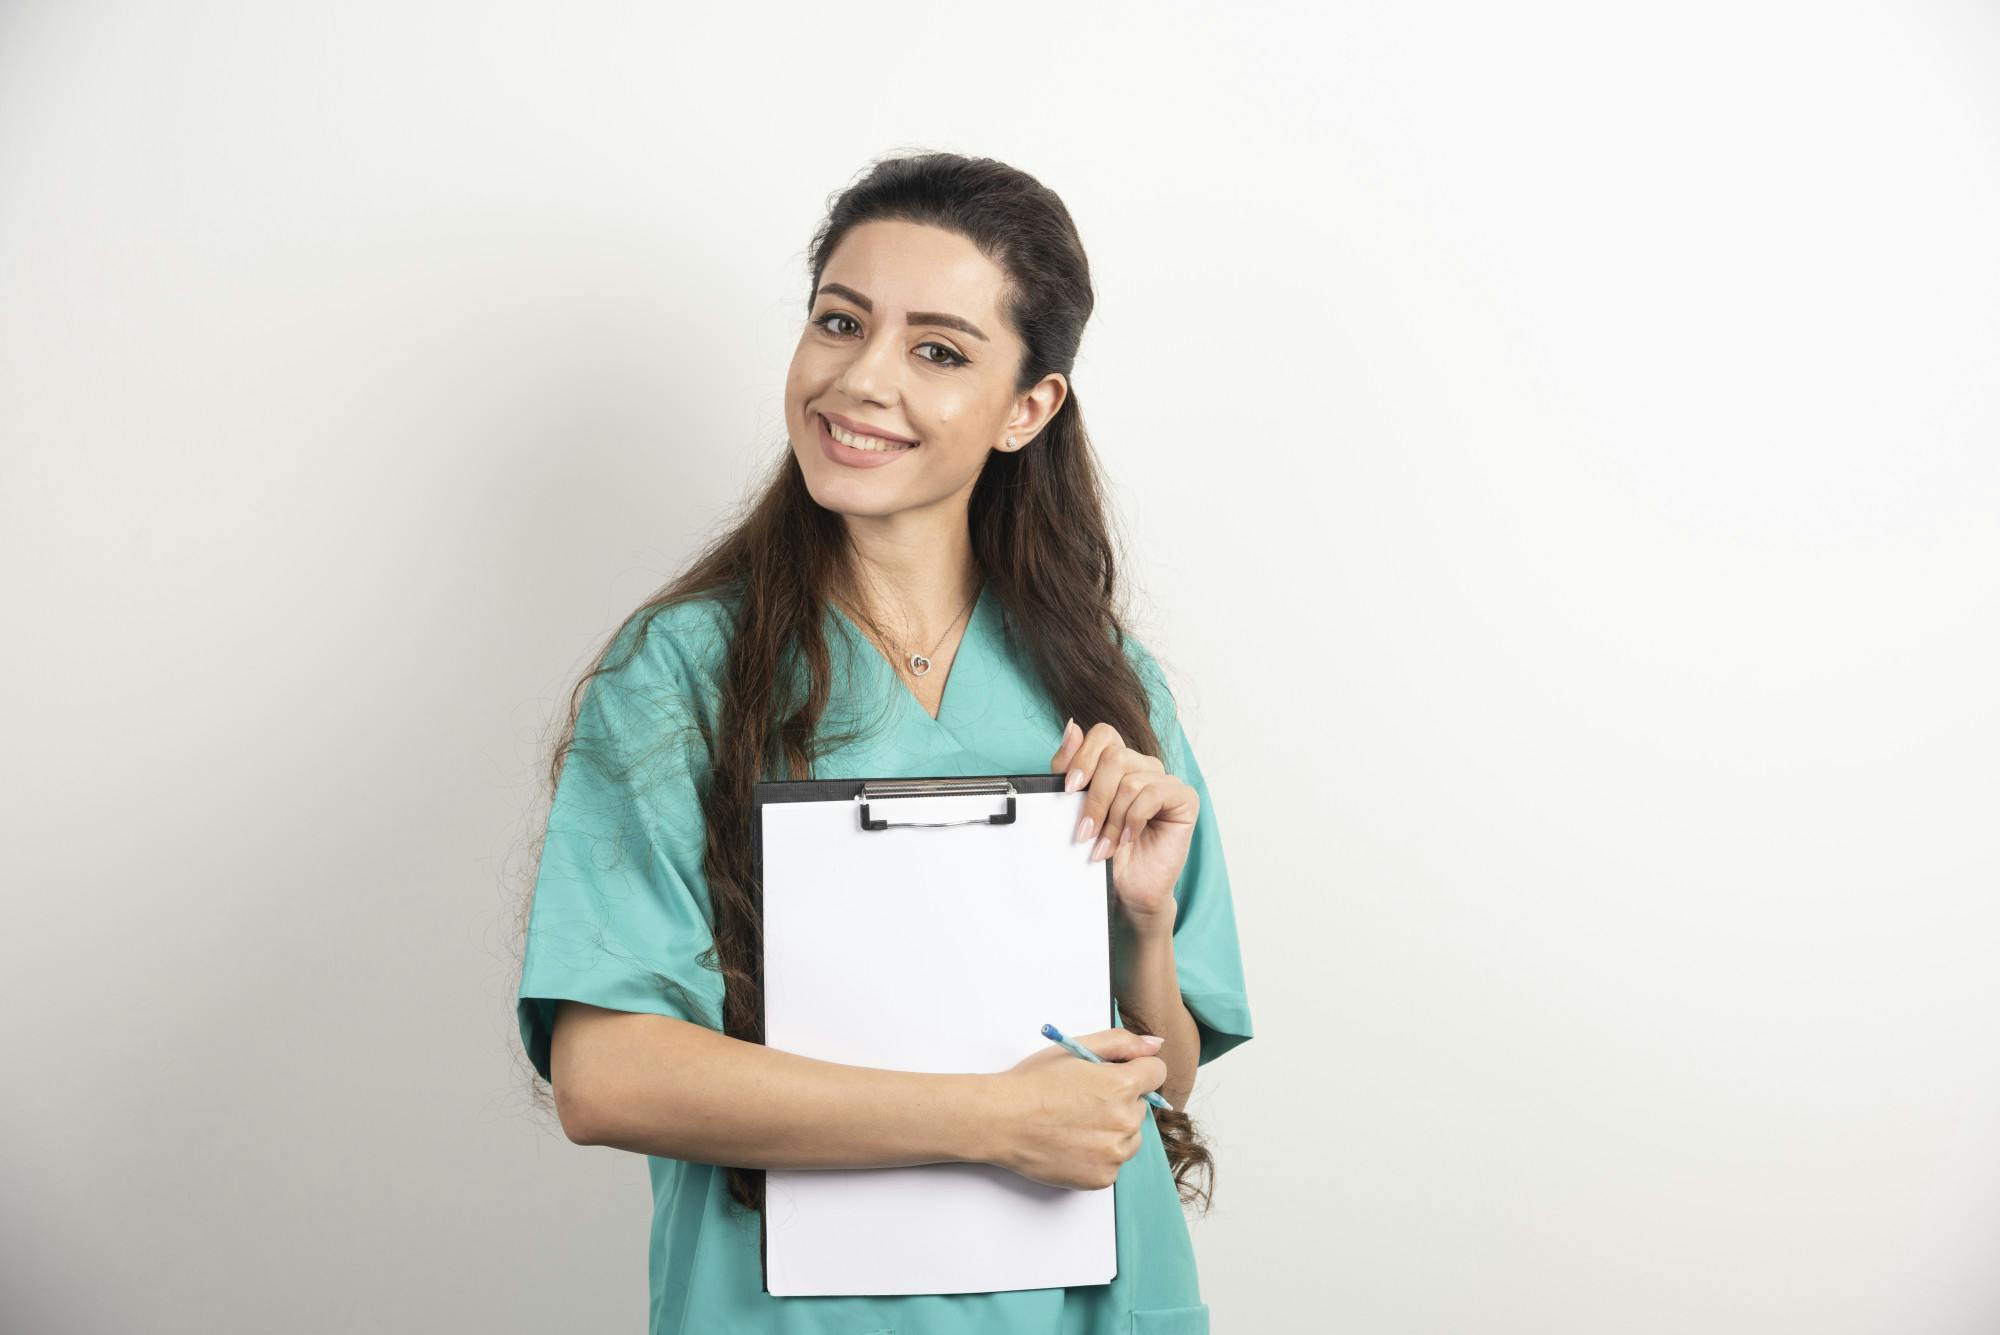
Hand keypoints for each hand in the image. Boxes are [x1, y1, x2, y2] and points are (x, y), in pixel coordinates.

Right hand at [986, 1027, 1168, 1189]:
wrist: (1001, 1121)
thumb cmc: (1033, 1084)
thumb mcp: (1075, 1049)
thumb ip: (1121, 1042)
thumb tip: (1155, 1045)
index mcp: (1123, 1085)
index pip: (1157, 1073)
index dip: (1133, 1070)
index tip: (1113, 1075)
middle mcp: (1126, 1122)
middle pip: (1141, 1107)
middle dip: (1120, 1101)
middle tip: (1083, 1100)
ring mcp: (1115, 1154)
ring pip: (1130, 1137)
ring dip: (1113, 1130)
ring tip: (1076, 1123)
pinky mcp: (1103, 1177)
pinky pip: (1113, 1162)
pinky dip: (1099, 1154)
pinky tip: (1072, 1143)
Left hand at [1051, 717, 1197, 930]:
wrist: (1125, 888)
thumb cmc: (1102, 849)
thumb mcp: (1074, 806)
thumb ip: (1070, 766)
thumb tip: (1071, 725)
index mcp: (1118, 762)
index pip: (1103, 734)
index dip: (1084, 756)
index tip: (1068, 789)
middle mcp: (1143, 766)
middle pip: (1114, 757)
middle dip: (1094, 798)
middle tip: (1084, 832)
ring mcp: (1165, 781)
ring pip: (1131, 780)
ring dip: (1112, 819)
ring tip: (1105, 846)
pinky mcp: (1184, 798)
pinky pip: (1152, 794)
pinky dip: (1134, 820)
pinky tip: (1129, 839)